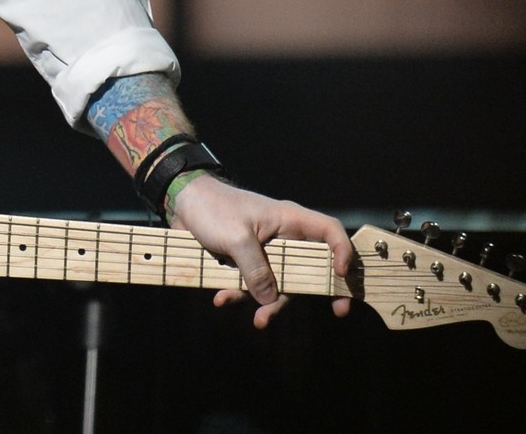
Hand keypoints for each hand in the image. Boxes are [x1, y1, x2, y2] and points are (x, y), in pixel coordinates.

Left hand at [169, 175, 353, 326]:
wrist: (182, 204)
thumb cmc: (212, 208)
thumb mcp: (236, 238)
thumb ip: (255, 269)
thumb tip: (269, 299)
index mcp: (289, 220)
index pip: (329, 231)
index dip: (343, 251)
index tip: (340, 276)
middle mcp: (283, 237)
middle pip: (311, 267)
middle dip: (314, 291)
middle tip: (337, 312)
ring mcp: (266, 251)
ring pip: (280, 283)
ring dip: (269, 303)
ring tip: (258, 321)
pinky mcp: (246, 261)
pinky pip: (251, 284)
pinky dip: (239, 294)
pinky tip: (222, 299)